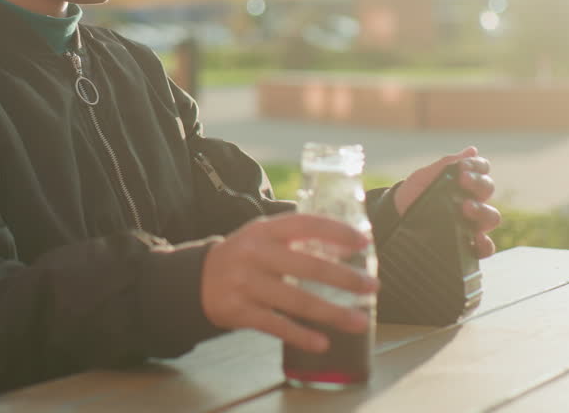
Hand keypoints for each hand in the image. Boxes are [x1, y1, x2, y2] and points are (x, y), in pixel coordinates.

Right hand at [201, 213, 378, 352]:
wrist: (195, 280)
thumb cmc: (243, 257)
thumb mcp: (262, 237)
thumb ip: (295, 237)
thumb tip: (347, 243)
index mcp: (264, 230)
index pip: (305, 224)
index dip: (336, 231)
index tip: (363, 242)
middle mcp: (254, 253)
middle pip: (307, 266)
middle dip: (344, 278)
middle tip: (373, 286)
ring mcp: (245, 283)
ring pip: (296, 301)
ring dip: (332, 313)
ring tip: (359, 322)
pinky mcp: (239, 311)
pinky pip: (276, 325)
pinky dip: (301, 336)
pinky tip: (323, 343)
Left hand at [395, 146, 500, 257]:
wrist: (394, 218)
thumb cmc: (413, 194)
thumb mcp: (425, 177)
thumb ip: (447, 164)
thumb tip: (472, 150)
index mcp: (465, 182)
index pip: (482, 169)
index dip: (477, 166)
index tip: (463, 166)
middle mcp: (473, 201)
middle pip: (488, 190)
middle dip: (478, 183)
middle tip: (463, 181)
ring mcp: (472, 223)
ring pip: (491, 217)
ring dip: (482, 211)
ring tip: (466, 207)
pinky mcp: (467, 244)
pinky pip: (485, 248)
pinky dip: (485, 245)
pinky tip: (477, 239)